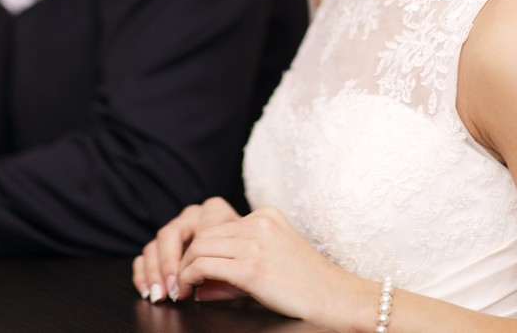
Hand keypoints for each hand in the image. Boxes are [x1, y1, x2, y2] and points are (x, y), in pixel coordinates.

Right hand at [132, 196, 243, 302]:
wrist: (253, 249)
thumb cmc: (250, 256)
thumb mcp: (245, 267)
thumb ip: (228, 279)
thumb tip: (199, 294)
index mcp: (214, 211)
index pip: (194, 232)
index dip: (188, 261)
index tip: (187, 285)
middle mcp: (193, 215)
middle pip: (169, 234)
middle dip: (166, 265)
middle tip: (169, 289)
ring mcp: (177, 225)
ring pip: (154, 243)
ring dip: (153, 271)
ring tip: (158, 295)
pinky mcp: (164, 241)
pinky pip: (147, 252)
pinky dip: (143, 271)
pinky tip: (147, 290)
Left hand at [174, 206, 370, 325]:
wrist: (338, 299)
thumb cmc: (308, 287)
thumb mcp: (272, 261)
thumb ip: (237, 263)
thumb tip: (199, 285)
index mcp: (266, 215)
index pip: (218, 226)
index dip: (200, 248)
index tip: (191, 269)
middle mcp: (260, 223)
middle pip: (205, 234)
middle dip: (187, 258)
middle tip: (179, 281)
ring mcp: (257, 243)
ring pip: (200, 247)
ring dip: (185, 269)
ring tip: (182, 288)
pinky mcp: (253, 268)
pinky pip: (205, 266)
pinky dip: (190, 277)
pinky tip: (189, 290)